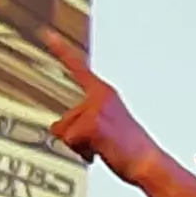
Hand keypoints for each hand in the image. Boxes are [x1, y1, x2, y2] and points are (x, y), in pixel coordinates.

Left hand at [45, 35, 164, 184]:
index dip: (61, 50)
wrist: (148, 162)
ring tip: (104, 147)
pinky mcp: (93, 123)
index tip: (47, 33)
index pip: (78, 68)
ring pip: (65, 133)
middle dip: (76, 138)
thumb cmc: (129, 148)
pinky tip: (101, 151)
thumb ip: (80, 122)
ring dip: (80, 146)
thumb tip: (54, 129)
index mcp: (104, 93)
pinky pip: (70, 142)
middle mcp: (100, 96)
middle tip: (102, 142)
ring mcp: (96, 108)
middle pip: (64, 120)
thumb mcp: (102, 129)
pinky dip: (83, 153)